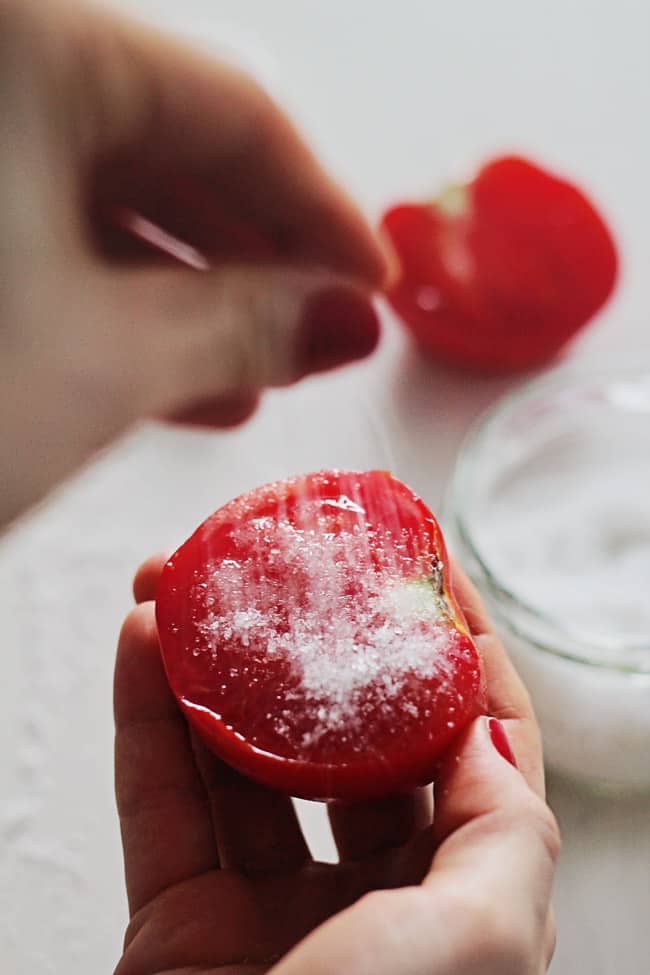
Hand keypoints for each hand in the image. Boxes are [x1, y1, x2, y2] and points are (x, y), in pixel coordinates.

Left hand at [0, 0, 388, 525]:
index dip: (322, 208)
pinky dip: (106, 302)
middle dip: (257, 257)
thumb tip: (346, 319)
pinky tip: (170, 372)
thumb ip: (244, 325)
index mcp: (22, 43)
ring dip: (187, 292)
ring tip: (256, 376)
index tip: (376, 286)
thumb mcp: (100, 362)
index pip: (232, 106)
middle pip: (166, 145)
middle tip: (321, 337)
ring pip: (97, 196)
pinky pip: (35, 233)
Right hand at [114, 555, 558, 974]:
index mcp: (455, 906)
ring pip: (240, 759)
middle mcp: (367, 905)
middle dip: (314, 650)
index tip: (426, 575)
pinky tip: (143, 641)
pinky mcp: (176, 926)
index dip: (452, 660)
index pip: (468, 754)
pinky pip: (160, 800)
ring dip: (213, 667)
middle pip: (343, 742)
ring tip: (186, 580)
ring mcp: (267, 914)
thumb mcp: (485, 941)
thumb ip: (507, 827)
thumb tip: (487, 728)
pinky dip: (148, 716)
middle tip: (290, 568)